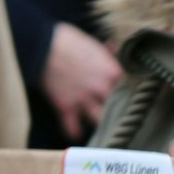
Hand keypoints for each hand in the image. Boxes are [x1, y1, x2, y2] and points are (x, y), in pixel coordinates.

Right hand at [42, 23, 122, 141]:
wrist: (42, 44)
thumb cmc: (67, 39)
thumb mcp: (91, 42)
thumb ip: (105, 51)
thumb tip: (113, 48)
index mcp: (111, 70)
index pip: (130, 86)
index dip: (130, 91)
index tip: (131, 95)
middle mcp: (101, 88)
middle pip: (119, 106)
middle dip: (121, 110)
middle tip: (122, 116)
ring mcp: (83, 99)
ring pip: (99, 119)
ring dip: (102, 123)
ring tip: (105, 128)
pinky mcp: (65, 106)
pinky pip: (72, 126)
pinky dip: (74, 131)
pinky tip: (77, 135)